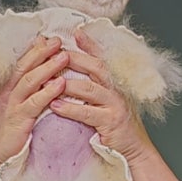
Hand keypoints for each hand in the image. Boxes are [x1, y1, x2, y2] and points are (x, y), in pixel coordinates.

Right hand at [0, 35, 67, 168]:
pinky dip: (48, 93)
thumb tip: (44, 72)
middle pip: (25, 66)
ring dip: (48, 67)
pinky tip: (61, 85)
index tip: (51, 37)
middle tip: (58, 40)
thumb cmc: (8, 130)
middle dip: (42, 52)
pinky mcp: (18, 121)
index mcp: (8, 86)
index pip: (22, 61)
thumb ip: (26, 87)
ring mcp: (12, 105)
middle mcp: (8, 92)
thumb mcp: (15, 104)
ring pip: (30, 81)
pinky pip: (34, 103)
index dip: (36, 48)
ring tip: (64, 56)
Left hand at [49, 29, 153, 164]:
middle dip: (73, 58)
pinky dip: (70, 108)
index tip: (76, 31)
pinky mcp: (111, 122)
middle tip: (53, 53)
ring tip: (47, 80)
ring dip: (67, 83)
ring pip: (89, 88)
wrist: (134, 149)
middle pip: (95, 67)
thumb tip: (68, 73)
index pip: (101, 57)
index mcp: (113, 81)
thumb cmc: (115, 123)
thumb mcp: (106, 100)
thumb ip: (92, 86)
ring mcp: (115, 104)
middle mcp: (116, 89)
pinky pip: (87, 113)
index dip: (90, 44)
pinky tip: (55, 106)